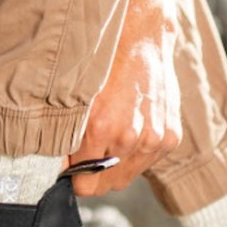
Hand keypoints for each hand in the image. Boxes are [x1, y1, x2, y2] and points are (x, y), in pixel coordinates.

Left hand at [69, 2, 181, 197]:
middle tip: (88, 152)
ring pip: (127, 178)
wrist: (141, 40)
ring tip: (110, 137)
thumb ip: (63, 136)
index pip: (85, 186)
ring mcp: (154, 139)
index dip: (75, 178)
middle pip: (106, 186)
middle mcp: (130, 137)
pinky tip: (130, 131)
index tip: (71, 167)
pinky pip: (146, 164)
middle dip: (94, 174)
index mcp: (101, 128)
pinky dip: (136, 155)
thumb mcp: (74, 97)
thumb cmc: (103, 65)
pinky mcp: (170, 137)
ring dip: (116, 166)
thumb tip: (56, 168)